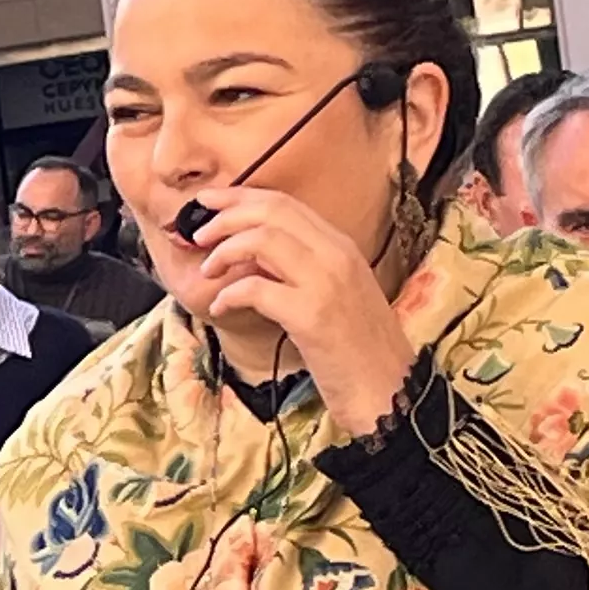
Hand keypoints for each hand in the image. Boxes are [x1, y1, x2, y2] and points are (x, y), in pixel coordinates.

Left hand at [180, 186, 414, 436]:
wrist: (391, 392)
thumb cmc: (358, 351)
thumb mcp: (335, 296)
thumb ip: (301, 269)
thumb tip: (250, 257)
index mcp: (342, 247)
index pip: (286, 203)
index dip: (240, 197)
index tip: (208, 202)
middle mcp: (337, 255)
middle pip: (272, 211)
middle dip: (226, 214)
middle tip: (197, 233)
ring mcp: (327, 283)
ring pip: (262, 239)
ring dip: (224, 250)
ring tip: (208, 269)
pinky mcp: (312, 316)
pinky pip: (256, 288)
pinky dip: (229, 294)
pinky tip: (219, 307)